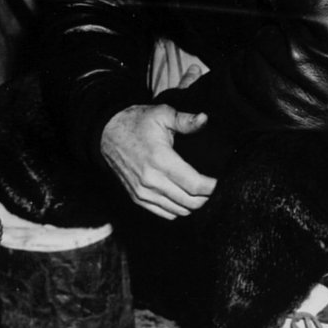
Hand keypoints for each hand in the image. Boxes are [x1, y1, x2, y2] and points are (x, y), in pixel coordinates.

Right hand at [100, 103, 215, 219]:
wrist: (106, 133)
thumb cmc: (136, 122)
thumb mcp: (161, 114)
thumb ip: (184, 120)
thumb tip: (204, 119)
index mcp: (160, 160)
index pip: (195, 185)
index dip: (212, 187)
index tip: (222, 182)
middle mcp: (151, 181)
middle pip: (190, 202)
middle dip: (207, 197)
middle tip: (215, 188)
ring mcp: (143, 193)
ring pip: (179, 211)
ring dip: (194, 204)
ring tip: (202, 193)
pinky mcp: (137, 198)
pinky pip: (165, 214)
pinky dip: (179, 209)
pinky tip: (184, 197)